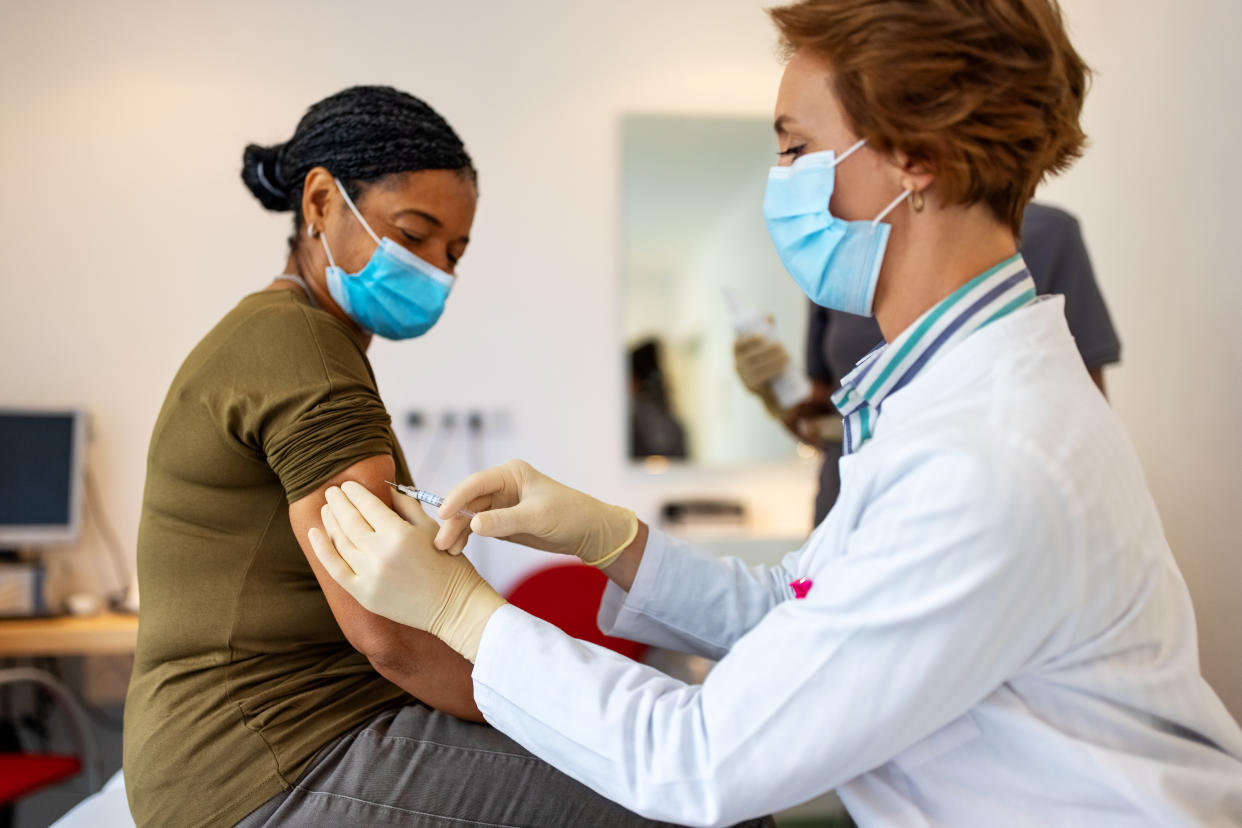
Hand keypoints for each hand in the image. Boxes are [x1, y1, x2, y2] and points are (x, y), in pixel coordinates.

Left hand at [307, 481, 505, 661]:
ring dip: (330, 521)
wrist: (454, 607)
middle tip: (331, 491)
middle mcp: (380, 554)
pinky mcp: (363, 594)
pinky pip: (335, 569)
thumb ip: (407, 507)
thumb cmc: (449, 566)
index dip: (355, 492)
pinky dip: (322, 549)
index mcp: (400, 534)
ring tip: (327, 509)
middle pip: (349, 520)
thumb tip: (388, 489)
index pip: (368, 505)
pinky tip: (315, 534)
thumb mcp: (431, 529)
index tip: (348, 484)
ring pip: (340, 541)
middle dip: (338, 502)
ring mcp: (369, 576)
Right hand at [433, 459, 637, 567]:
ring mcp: (500, 505)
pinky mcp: (501, 522)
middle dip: (453, 521)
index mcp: (510, 474)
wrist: (588, 532)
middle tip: (440, 542)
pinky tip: (458, 550)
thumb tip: (473, 524)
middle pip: (468, 502)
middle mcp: (501, 487)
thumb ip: (505, 521)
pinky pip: (477, 528)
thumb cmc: (569, 515)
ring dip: (457, 532)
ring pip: (469, 517)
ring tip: (447, 550)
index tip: (443, 514)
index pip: (476, 483)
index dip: (457, 497)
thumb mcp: (538, 518)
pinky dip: (467, 538)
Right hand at [733, 332, 789, 396]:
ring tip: (787, 355)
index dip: (750, 339)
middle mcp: (737, 364)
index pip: (739, 343)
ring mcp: (743, 376)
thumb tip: (770, 317)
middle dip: (768, 350)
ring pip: (759, 366)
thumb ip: (765, 329)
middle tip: (782, 346)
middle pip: (752, 356)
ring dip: (775, 359)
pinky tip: (784, 366)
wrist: (766, 388)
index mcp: (737, 352)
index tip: (763, 336)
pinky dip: (774, 370)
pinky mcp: (752, 386)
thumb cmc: (763, 359)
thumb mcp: (762, 345)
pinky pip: (763, 377)